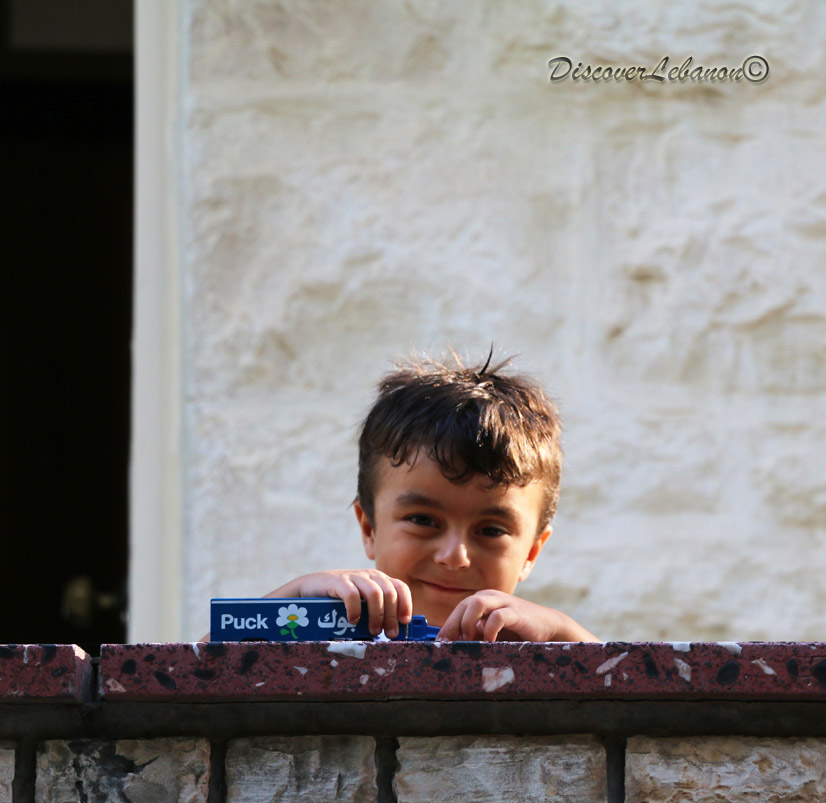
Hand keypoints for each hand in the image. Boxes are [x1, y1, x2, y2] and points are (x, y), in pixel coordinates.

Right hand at [265, 570, 412, 638]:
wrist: (310, 588)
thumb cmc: (339, 602)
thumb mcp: (361, 605)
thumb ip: (375, 613)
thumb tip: (393, 634)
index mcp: (378, 580)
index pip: (399, 587)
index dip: (405, 604)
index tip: (404, 622)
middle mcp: (368, 576)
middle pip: (389, 592)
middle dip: (391, 616)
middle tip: (389, 634)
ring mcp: (353, 576)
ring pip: (374, 593)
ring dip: (376, 615)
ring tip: (373, 631)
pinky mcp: (338, 581)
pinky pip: (352, 594)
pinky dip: (355, 609)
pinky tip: (353, 621)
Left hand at [436, 590, 598, 642]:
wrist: (548, 627)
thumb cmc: (517, 633)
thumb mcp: (492, 633)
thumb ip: (476, 636)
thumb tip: (452, 650)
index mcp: (482, 602)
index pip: (457, 612)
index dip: (448, 629)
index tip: (441, 648)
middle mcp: (490, 598)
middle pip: (463, 605)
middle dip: (454, 627)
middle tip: (453, 647)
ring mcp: (503, 602)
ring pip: (476, 603)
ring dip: (469, 624)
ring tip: (471, 642)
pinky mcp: (516, 612)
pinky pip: (497, 616)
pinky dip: (490, 630)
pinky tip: (491, 643)